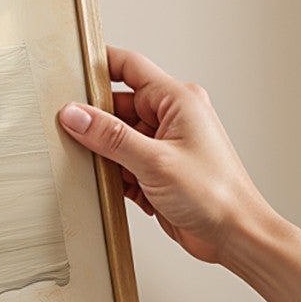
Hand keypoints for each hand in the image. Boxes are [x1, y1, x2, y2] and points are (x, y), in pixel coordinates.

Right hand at [58, 47, 300, 301]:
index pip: (129, 67)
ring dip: (102, 152)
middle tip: (66, 130)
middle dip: (93, 120)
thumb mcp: (154, 161)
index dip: (99, 66)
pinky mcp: (157, 171)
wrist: (234, 235)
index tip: (68, 71)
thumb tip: (75, 114)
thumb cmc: (215, 194)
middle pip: (117, 106)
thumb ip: (111, 136)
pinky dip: (112, 174)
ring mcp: (163, 145)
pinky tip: (107, 186)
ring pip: (116, 137)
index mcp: (177, 100)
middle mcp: (171, 118)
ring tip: (88, 164)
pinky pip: (123, 162)